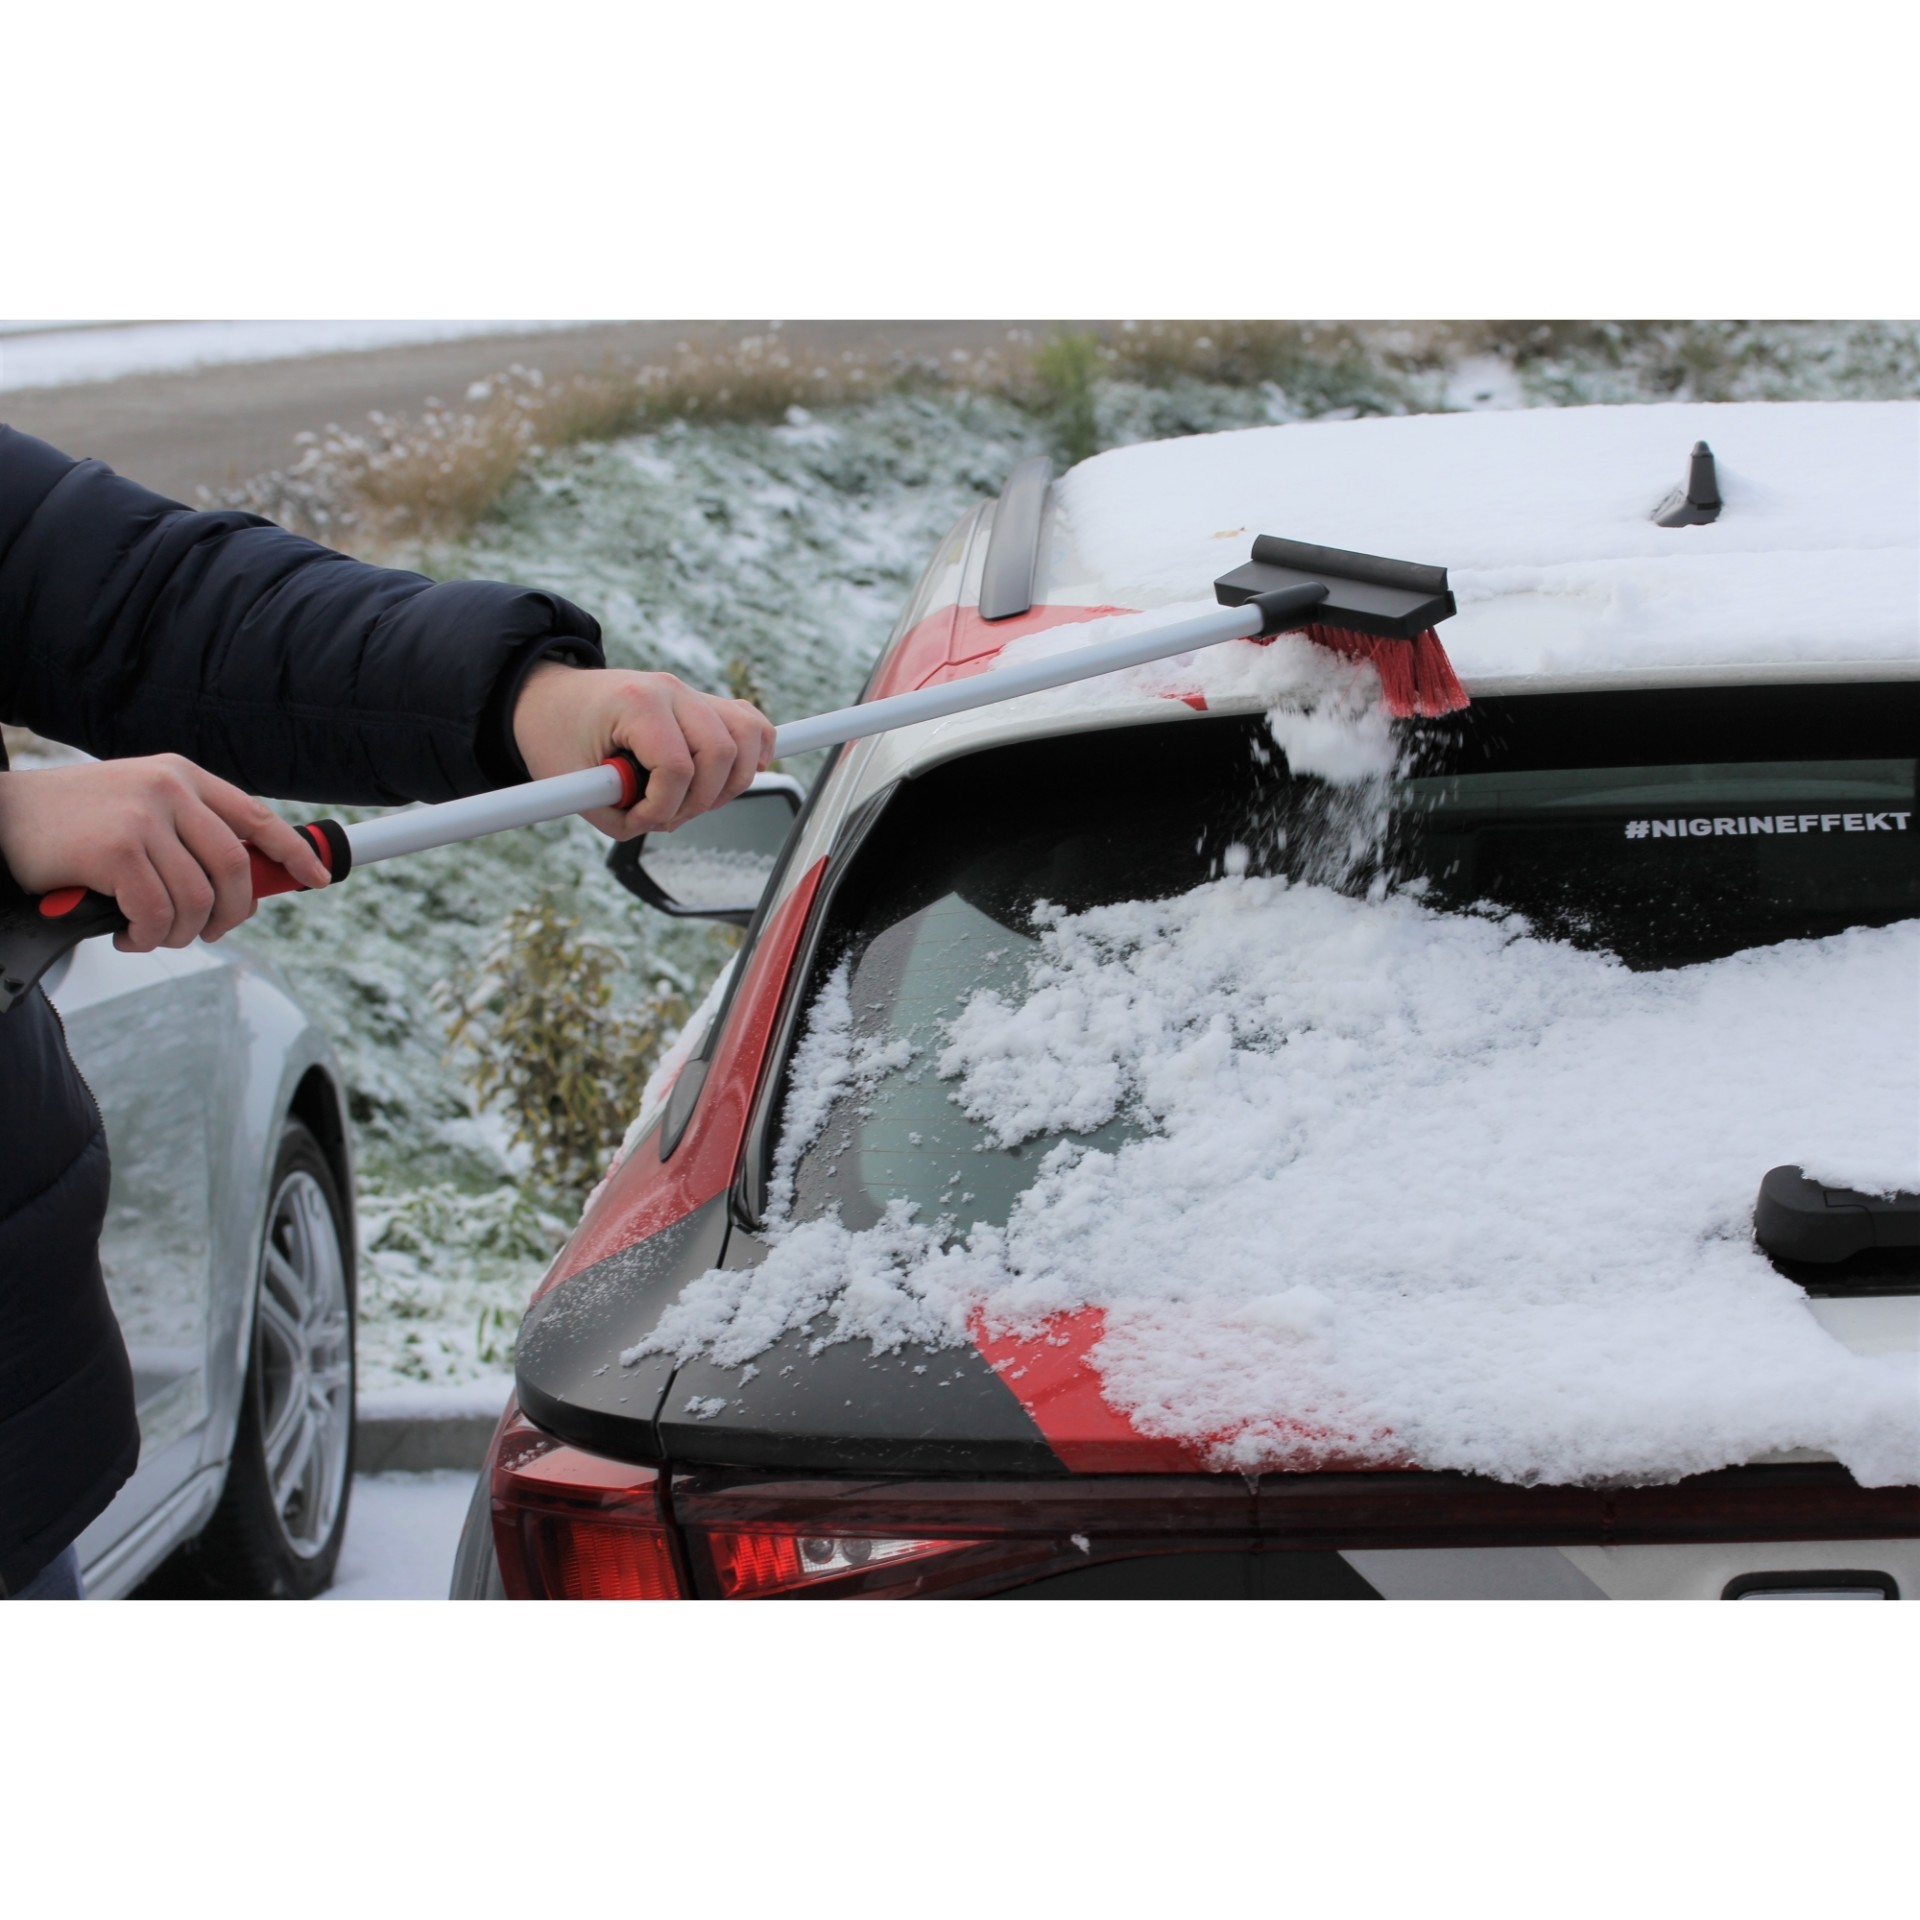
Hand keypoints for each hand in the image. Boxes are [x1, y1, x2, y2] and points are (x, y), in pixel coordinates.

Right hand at [0, 755, 330, 951]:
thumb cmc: (68, 823)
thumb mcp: (136, 806)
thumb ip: (185, 831)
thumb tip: (240, 883)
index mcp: (181, 776)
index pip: (257, 817)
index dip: (293, 853)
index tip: (317, 878)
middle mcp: (169, 790)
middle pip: (236, 870)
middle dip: (231, 914)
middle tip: (207, 932)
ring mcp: (143, 818)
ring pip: (198, 900)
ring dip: (180, 933)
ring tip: (150, 933)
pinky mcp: (117, 850)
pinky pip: (158, 915)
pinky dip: (148, 937)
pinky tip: (127, 934)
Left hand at [510, 663, 775, 838]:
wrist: (548, 699)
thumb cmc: (556, 738)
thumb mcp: (574, 787)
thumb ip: (620, 817)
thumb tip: (665, 823)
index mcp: (635, 703)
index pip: (677, 767)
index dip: (663, 807)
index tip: (638, 819)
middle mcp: (670, 691)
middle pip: (721, 752)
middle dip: (701, 800)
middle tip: (670, 814)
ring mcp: (690, 694)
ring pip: (746, 736)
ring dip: (733, 781)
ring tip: (700, 800)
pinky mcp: (702, 703)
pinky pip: (750, 722)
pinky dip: (757, 750)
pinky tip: (742, 773)